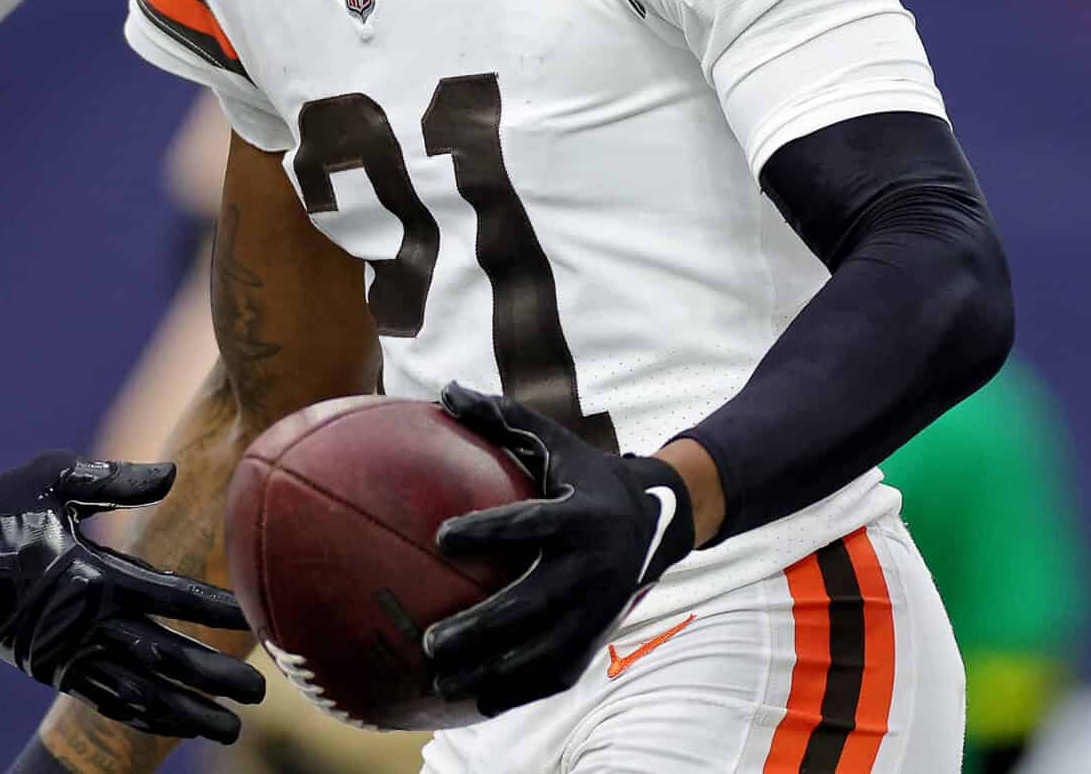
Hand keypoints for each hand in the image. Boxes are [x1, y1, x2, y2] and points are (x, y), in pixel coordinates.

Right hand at [0, 453, 263, 741]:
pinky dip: (143, 715)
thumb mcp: (53, 479)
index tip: (254, 619)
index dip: (214, 609)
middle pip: (165, 656)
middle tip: (259, 693)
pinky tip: (175, 725)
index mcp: (94, 574)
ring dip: (187, 712)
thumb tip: (170, 473)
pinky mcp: (50, 670)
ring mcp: (68, 653)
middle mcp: (87, 622)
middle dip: (214, 675)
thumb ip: (113, 480)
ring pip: (141, 692)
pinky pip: (105, 700)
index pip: (170, 595)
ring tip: (231, 730)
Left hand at [422, 385, 694, 715]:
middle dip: (482, 628)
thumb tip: (444, 388)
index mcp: (577, 517)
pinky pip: (555, 673)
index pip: (530, 524)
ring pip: (541, 651)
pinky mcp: (596, 637)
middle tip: (432, 641)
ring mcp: (595, 609)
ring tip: (441, 682)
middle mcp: (590, 568)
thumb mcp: (556, 442)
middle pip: (533, 604)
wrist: (658, 522)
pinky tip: (474, 702)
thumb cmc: (588, 477)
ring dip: (491, 672)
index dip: (489, 530)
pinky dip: (516, 692)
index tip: (443, 536)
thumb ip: (502, 417)